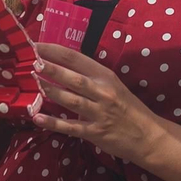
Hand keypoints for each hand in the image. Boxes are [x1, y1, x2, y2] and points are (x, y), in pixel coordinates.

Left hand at [30, 42, 160, 161]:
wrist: (149, 136)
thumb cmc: (128, 108)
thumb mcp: (113, 86)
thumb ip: (90, 77)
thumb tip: (59, 66)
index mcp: (105, 76)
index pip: (76, 58)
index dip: (54, 50)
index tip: (35, 44)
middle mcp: (103, 92)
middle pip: (74, 78)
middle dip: (52, 69)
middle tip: (31, 60)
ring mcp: (99, 113)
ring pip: (71, 100)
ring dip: (51, 91)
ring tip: (33, 83)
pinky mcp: (96, 133)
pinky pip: (71, 127)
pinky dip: (53, 123)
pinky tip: (37, 117)